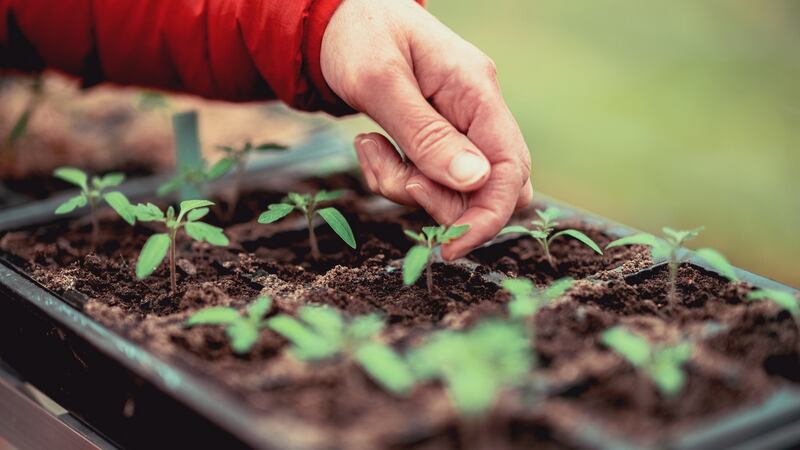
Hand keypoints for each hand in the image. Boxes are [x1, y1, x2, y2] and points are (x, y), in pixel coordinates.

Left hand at [321, 0, 531, 259]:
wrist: (337, 18)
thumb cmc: (358, 36)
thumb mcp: (381, 82)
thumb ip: (426, 134)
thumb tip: (474, 182)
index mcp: (476, 91)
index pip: (510, 168)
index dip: (488, 216)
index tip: (450, 246)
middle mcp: (477, 112)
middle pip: (492, 188)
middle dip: (442, 203)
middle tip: (395, 176)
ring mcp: (461, 126)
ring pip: (455, 191)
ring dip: (407, 186)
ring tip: (368, 148)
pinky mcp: (439, 138)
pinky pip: (429, 179)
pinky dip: (397, 177)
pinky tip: (369, 146)